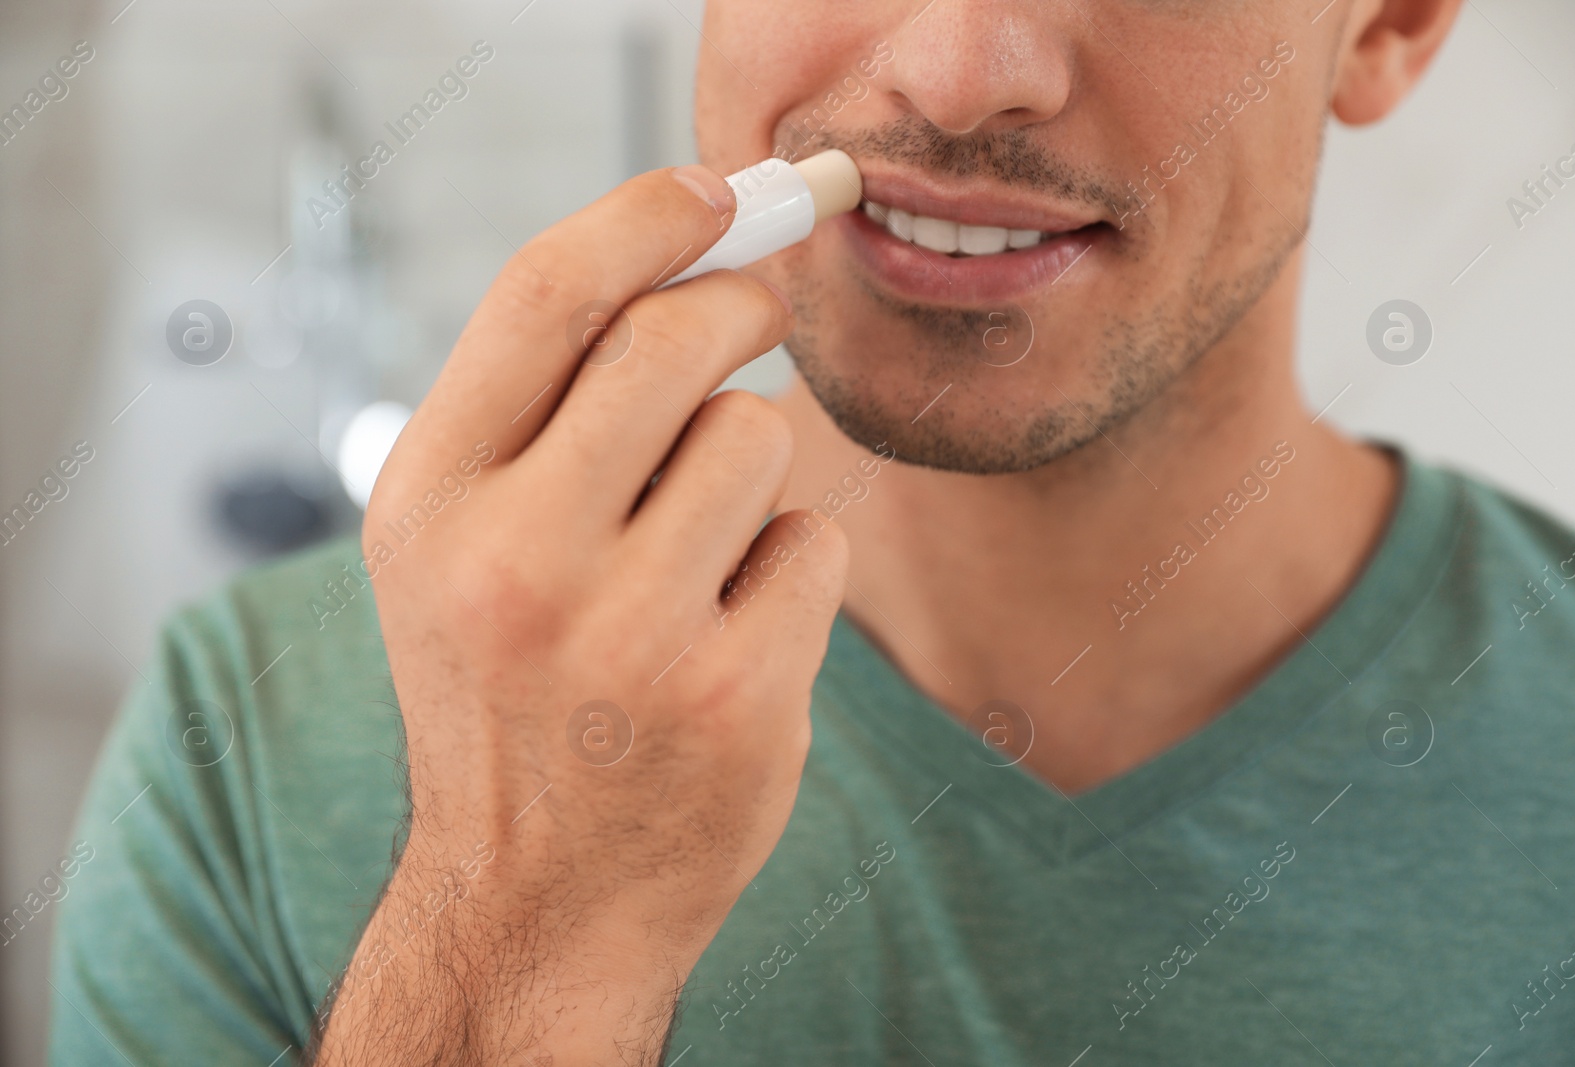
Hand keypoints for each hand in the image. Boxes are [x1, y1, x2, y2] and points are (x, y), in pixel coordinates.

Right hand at [310, 166, 848, 1064]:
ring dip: (753, 469)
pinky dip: (792, 567)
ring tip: (697, 554)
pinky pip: (815, 541)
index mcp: (429, 501)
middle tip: (757, 320)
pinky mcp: (734, 694)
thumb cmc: (510, 694)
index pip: (543, 297)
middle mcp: (514, 559)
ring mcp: (628, 634)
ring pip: (759, 436)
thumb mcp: (458, 547)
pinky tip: (734, 635)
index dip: (644, 217)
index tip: (716, 189)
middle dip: (740, 310)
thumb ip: (542, 406)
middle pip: (675, 339)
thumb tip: (685, 256)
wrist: (535, 898)